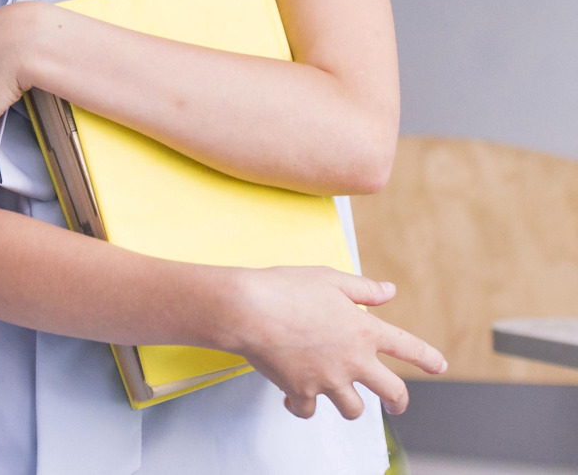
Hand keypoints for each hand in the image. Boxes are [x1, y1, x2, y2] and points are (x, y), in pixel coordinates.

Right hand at [220, 267, 446, 418]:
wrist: (248, 310)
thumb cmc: (284, 289)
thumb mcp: (328, 278)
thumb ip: (363, 288)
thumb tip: (388, 291)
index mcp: (365, 331)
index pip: (409, 347)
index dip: (428, 358)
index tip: (439, 365)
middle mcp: (353, 360)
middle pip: (392, 392)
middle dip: (398, 402)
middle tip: (396, 405)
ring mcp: (329, 380)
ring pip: (353, 409)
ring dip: (349, 405)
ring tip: (340, 400)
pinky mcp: (302, 391)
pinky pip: (308, 410)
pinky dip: (303, 407)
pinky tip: (296, 400)